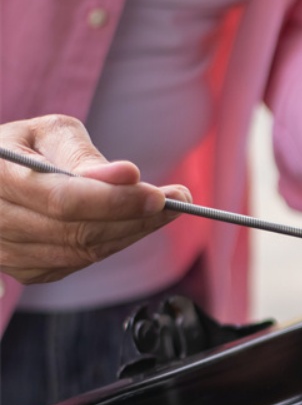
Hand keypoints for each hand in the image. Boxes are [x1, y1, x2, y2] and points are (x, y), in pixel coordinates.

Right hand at [0, 115, 191, 283]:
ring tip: (168, 208)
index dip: (114, 201)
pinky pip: (81, 262)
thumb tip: (125, 176)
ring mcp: (9, 254)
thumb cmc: (22, 147)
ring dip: (133, 232)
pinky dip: (115, 242)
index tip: (158, 195)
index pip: (63, 200)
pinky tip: (138, 222)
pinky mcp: (28, 271)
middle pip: (78, 232)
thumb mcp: (48, 134)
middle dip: (136, 218)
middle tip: (180, 200)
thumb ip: (82, 155)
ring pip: (83, 252)